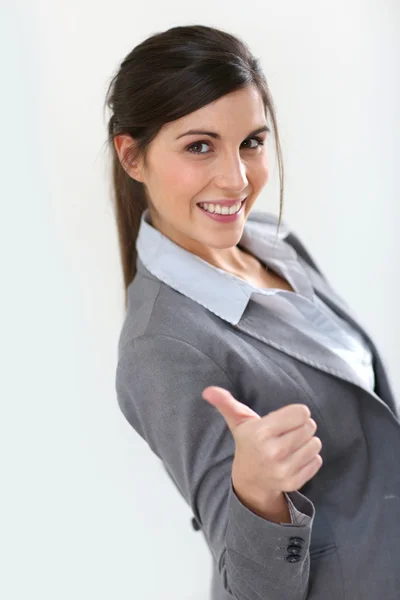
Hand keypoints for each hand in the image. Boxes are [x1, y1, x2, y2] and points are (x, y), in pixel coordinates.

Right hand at [201, 386, 322, 498]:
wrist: (249, 481)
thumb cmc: (248, 443)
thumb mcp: (238, 422)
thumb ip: (225, 403)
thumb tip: (208, 391)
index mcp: (260, 433)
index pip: (301, 413)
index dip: (296, 413)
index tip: (285, 419)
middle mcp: (272, 452)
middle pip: (310, 426)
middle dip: (301, 426)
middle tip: (287, 432)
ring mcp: (283, 470)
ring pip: (315, 443)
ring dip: (307, 442)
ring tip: (291, 444)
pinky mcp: (294, 482)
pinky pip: (317, 461)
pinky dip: (309, 458)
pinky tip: (295, 459)